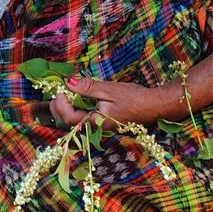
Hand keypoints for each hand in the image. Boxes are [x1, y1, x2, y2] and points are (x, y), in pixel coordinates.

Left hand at [49, 76, 172, 129]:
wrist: (154, 106)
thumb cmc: (134, 98)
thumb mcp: (109, 89)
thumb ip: (87, 88)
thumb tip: (68, 82)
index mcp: (97, 123)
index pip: (70, 119)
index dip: (61, 105)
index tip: (61, 90)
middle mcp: (95, 129)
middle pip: (67, 125)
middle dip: (58, 109)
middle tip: (58, 92)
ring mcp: (98, 128)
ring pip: (73, 124)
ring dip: (64, 109)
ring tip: (65, 93)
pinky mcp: (101, 124)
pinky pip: (82, 120)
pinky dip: (74, 109)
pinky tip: (76, 98)